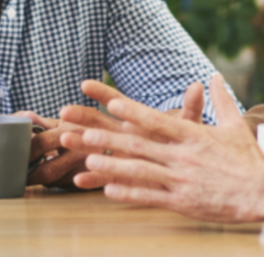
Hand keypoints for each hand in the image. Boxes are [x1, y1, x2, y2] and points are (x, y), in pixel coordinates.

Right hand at [16, 83, 206, 188]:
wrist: (186, 171)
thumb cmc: (183, 144)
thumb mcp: (188, 127)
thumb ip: (191, 108)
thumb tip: (199, 85)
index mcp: (136, 120)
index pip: (116, 102)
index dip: (101, 93)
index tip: (85, 84)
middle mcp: (122, 136)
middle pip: (97, 123)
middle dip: (80, 116)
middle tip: (64, 111)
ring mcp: (118, 155)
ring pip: (93, 148)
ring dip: (78, 144)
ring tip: (65, 139)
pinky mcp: (119, 177)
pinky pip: (102, 178)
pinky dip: (91, 179)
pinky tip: (78, 181)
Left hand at [59, 74, 263, 222]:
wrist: (263, 191)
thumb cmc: (248, 159)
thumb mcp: (235, 125)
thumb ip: (220, 100)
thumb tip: (214, 76)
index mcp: (194, 136)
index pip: (157, 120)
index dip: (133, 111)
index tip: (111, 102)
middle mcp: (183, 156)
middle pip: (140, 145)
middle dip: (109, 139)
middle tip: (83, 133)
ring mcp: (181, 179)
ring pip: (140, 171)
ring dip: (112, 166)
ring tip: (88, 162)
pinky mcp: (182, 202)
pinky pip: (150, 196)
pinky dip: (129, 193)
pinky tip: (108, 190)